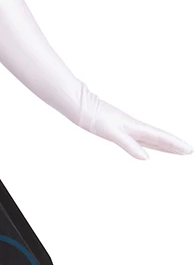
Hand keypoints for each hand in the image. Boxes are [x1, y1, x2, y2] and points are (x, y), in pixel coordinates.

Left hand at [78, 91, 192, 160]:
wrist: (80, 106)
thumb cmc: (94, 117)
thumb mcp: (111, 132)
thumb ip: (128, 144)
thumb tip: (146, 158)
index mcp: (135, 127)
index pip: (160, 137)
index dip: (175, 144)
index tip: (189, 150)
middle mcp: (133, 127)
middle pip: (159, 138)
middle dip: (173, 145)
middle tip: (189, 152)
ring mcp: (126, 127)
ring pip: (150, 138)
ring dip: (163, 145)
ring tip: (174, 151)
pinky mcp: (118, 128)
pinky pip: (139, 138)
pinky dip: (147, 143)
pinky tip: (145, 146)